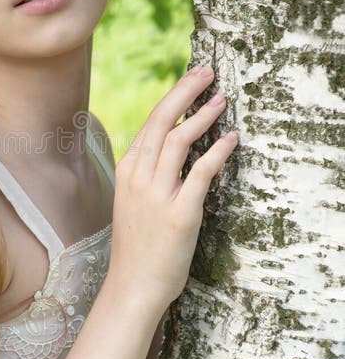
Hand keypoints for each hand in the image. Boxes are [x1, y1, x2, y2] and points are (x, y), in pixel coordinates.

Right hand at [108, 65, 237, 311]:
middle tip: (207, 72)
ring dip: (202, 116)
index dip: (173, 97)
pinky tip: (231, 139)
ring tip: (222, 100)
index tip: (193, 80)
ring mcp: (156, 196)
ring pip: (178, 141)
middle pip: (161, 122)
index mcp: (127, 171)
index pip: (150, 124)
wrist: (133, 285)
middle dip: (185, 92)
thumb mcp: (132, 201)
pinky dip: (217, 152)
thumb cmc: (138, 245)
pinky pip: (200, 173)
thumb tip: (169, 146)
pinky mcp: (179, 215)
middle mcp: (138, 178)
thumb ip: (147, 173)